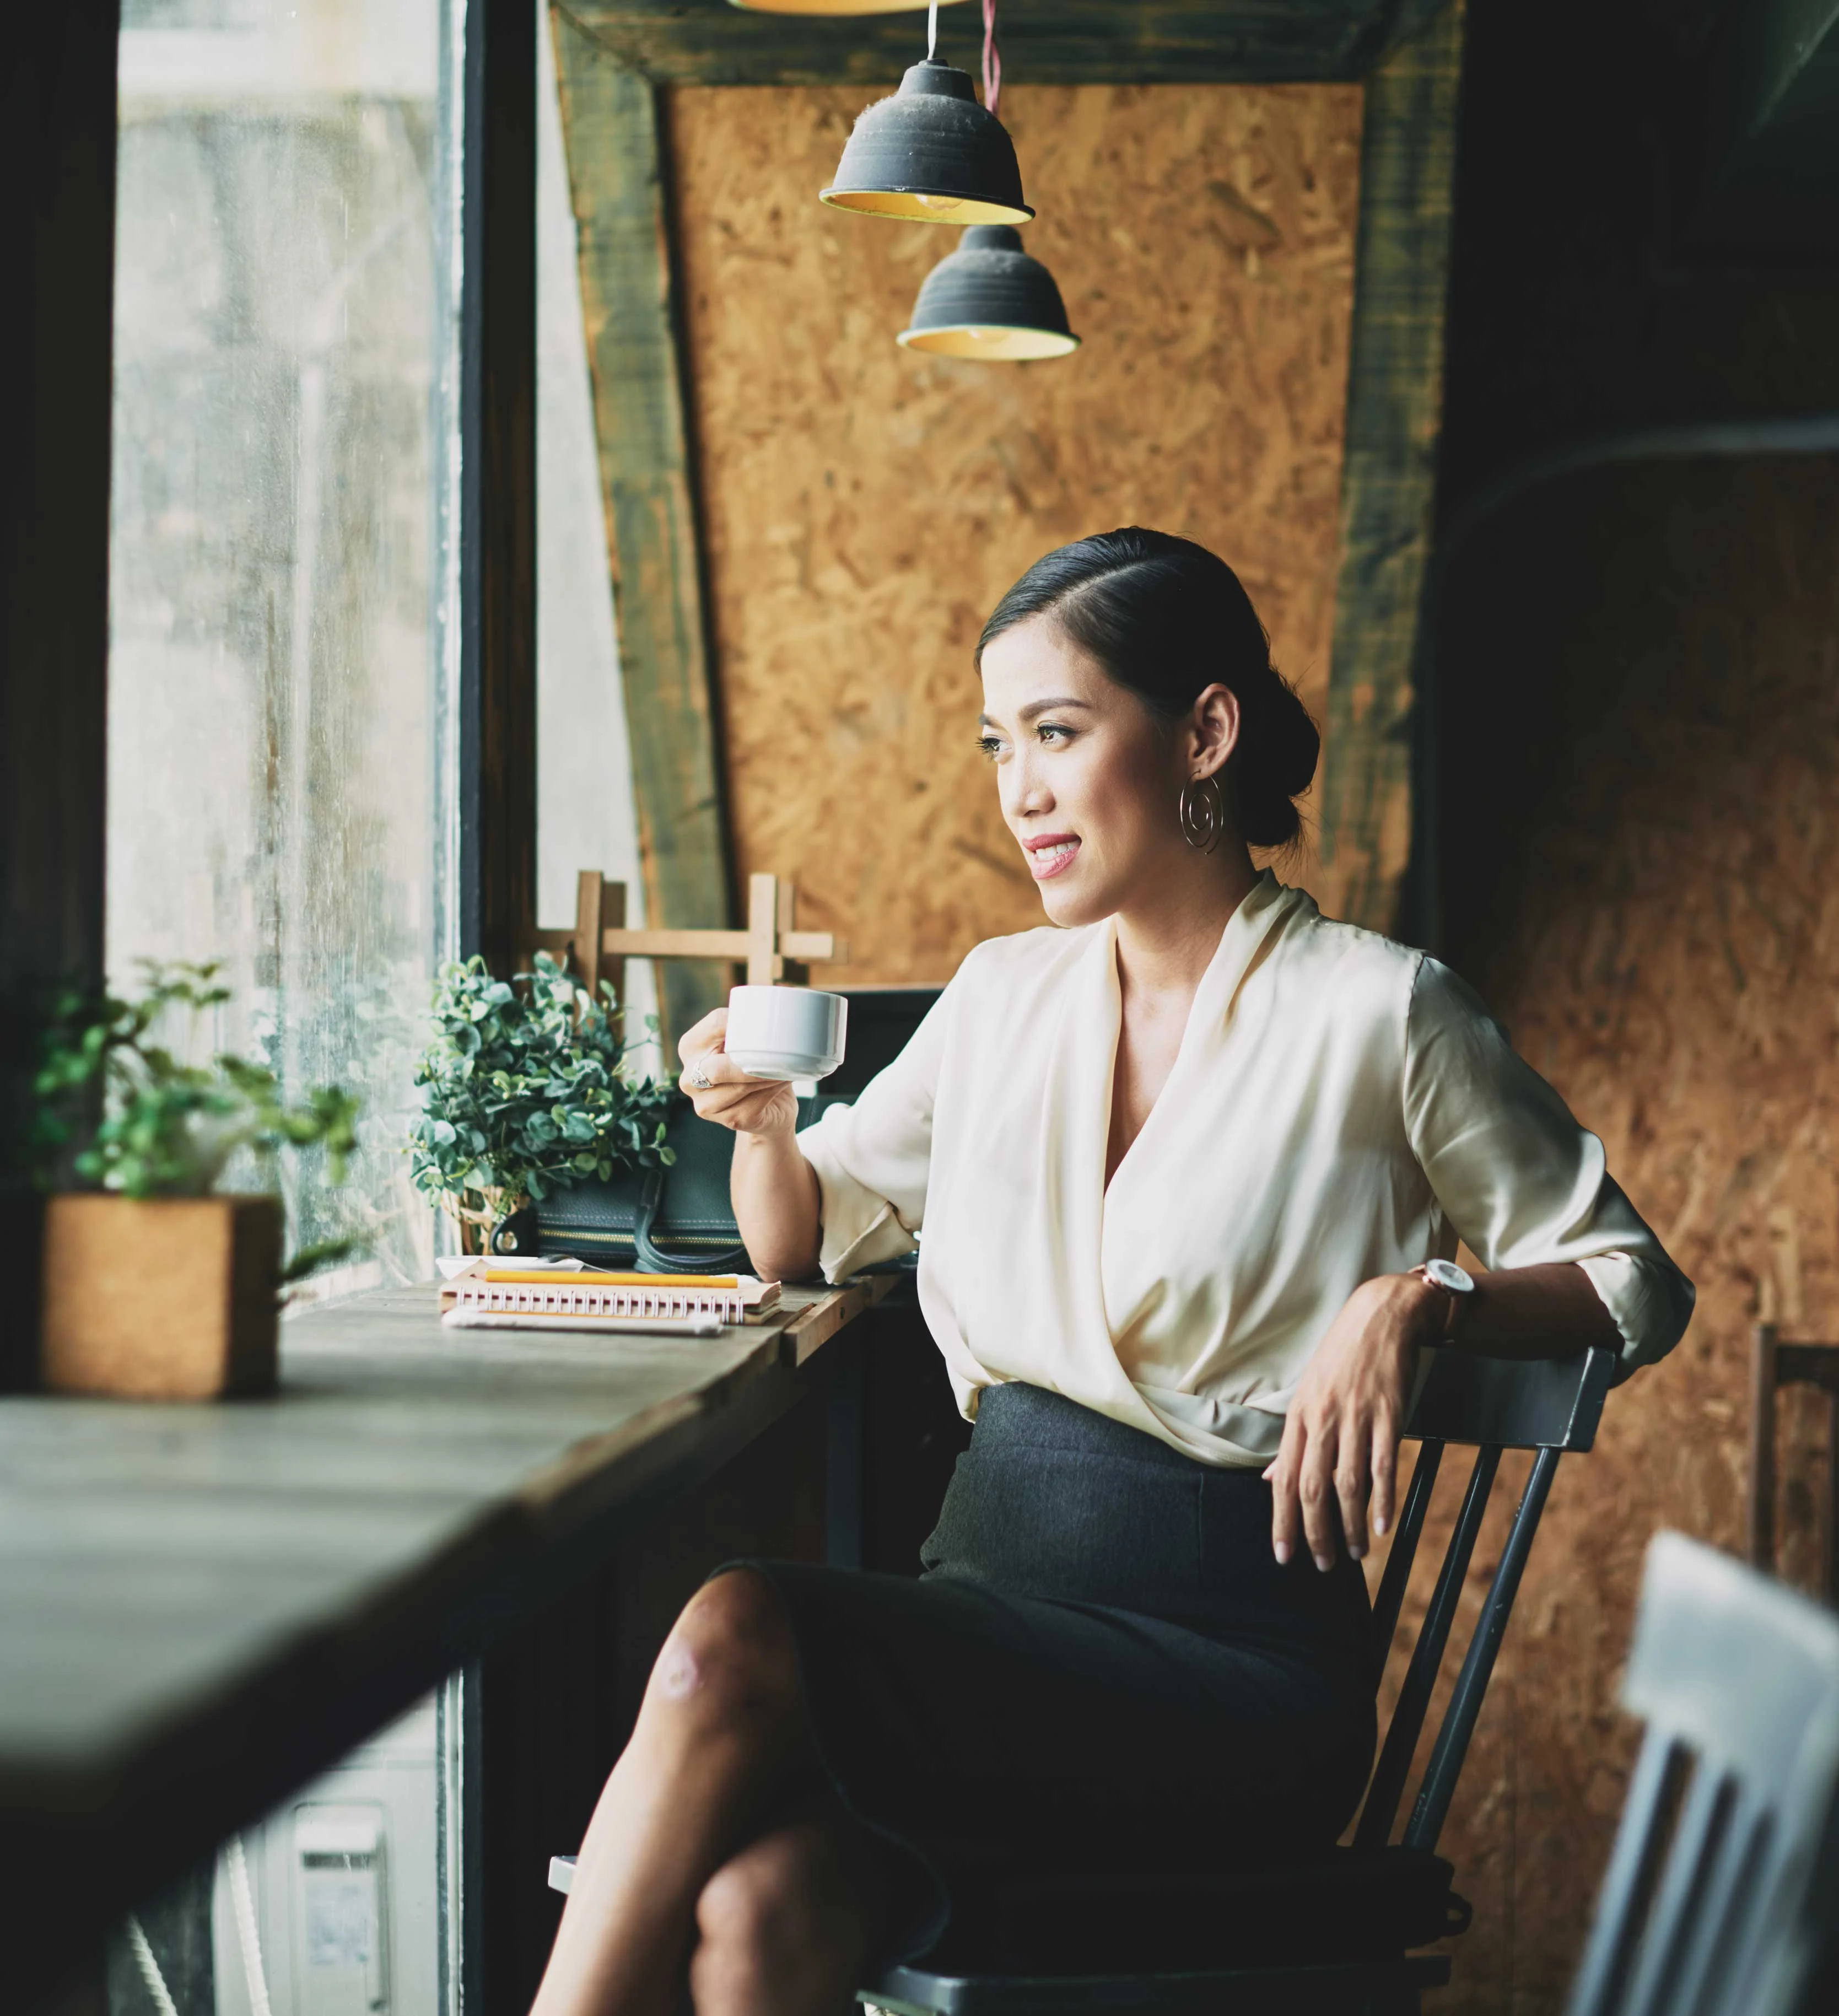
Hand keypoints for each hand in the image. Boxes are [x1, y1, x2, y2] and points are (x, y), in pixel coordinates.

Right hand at [677, 1009, 799, 1137]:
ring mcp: (706, 1105)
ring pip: (740, 1086)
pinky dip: (773, 1089)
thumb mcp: (744, 1042)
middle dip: (751, 1059)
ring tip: (788, 1063)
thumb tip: (777, 1001)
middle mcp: (689, 1079)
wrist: (770, 1108)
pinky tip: (784, 1081)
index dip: (742, 1020)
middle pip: (718, 1066)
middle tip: (779, 1050)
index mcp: (689, 1047)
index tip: (767, 1018)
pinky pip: (755, 1102)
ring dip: (768, 1074)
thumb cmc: (754, 1065)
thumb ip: (748, 1023)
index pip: (715, 1024)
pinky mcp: (730, 1121)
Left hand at [1262, 1274, 1439, 1570]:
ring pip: (1348, 1483)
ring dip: (1351, 1525)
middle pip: (1313, 1488)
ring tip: (1357, 1553)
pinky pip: (1384, 1464)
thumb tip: (1273, 1478)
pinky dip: (1383, 1498)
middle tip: (1322, 1565)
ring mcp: (1357, 1417)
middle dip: (1315, 1533)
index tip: (1284, 1555)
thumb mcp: (1307, 1393)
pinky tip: (1383, 1525)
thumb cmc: (1342, 1357)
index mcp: (1299, 1417)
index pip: (1284, 1479)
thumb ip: (1293, 1440)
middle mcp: (1323, 1419)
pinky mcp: (1390, 1413)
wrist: (1382, 1316)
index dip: (1282, 1520)